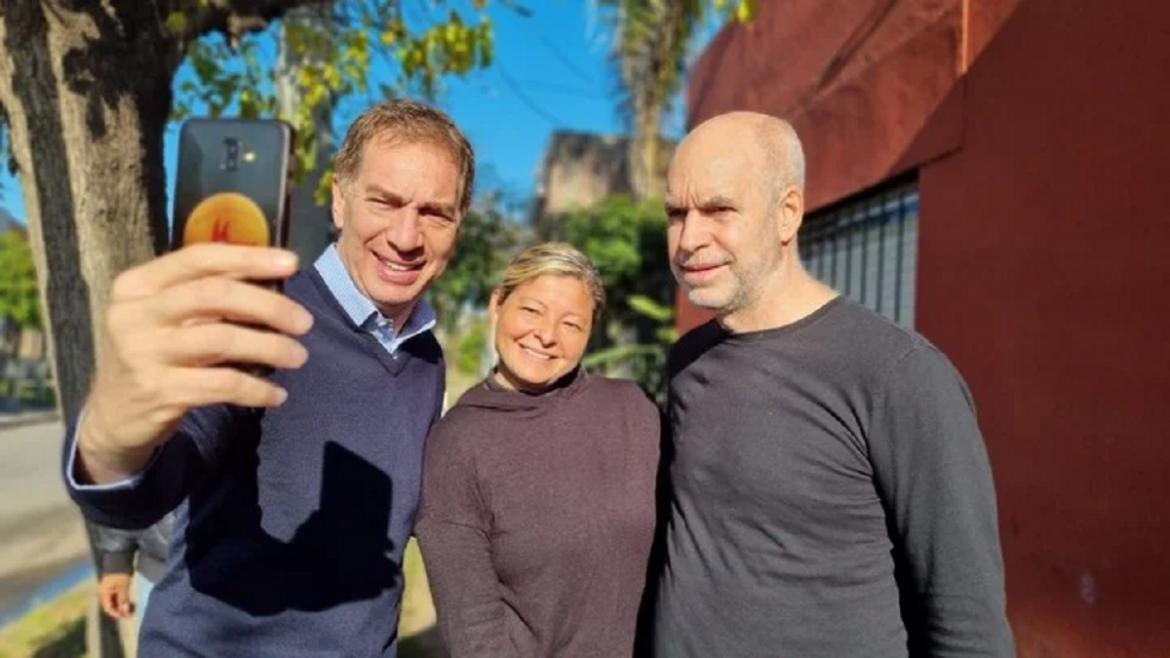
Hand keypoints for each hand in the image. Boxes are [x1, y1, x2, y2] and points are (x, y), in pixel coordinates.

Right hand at [77, 244, 313, 483]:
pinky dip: (257, 388)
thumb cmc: (155, 354)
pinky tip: (277, 394)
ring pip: (222, 340)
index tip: (292, 264)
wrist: (114, 417)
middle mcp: (135, 313)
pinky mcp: (158, 391)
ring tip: (299, 356)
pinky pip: (222, 384)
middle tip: (304, 322)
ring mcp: (143, 353)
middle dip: (269, 305)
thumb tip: (272, 275)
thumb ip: (206, 294)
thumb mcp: (167, 317)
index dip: (248, 258)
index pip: (199, 258)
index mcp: (137, 284)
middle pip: (215, 295)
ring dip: (271, 347)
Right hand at [97, 573, 133, 618]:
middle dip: (121, 611)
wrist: (119, 559)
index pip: (108, 609)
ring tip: (133, 609)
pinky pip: (117, 598)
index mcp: (103, 594)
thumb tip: (125, 611)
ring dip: (123, 606)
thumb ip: (123, 599)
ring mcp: (109, 590)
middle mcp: (104, 594)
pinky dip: (124, 601)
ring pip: (115, 602)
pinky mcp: (114, 587)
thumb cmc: (120, 573)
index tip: (127, 616)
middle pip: (111, 606)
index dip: (118, 614)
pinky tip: (131, 602)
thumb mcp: (123, 586)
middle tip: (132, 613)